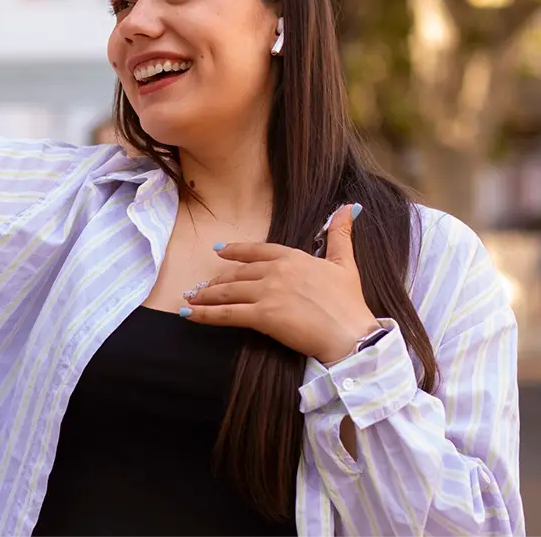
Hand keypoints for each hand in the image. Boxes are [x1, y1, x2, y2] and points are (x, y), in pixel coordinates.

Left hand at [182, 203, 379, 364]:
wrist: (351, 334)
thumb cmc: (349, 303)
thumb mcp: (345, 264)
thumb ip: (340, 235)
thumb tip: (348, 207)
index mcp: (293, 257)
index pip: (257, 250)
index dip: (236, 251)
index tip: (219, 251)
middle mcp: (276, 270)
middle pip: (237, 274)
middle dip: (218, 282)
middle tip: (203, 287)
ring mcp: (267, 292)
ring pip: (227, 292)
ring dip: (206, 296)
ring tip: (192, 299)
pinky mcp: (262, 315)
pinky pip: (226, 314)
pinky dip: (204, 314)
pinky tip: (188, 313)